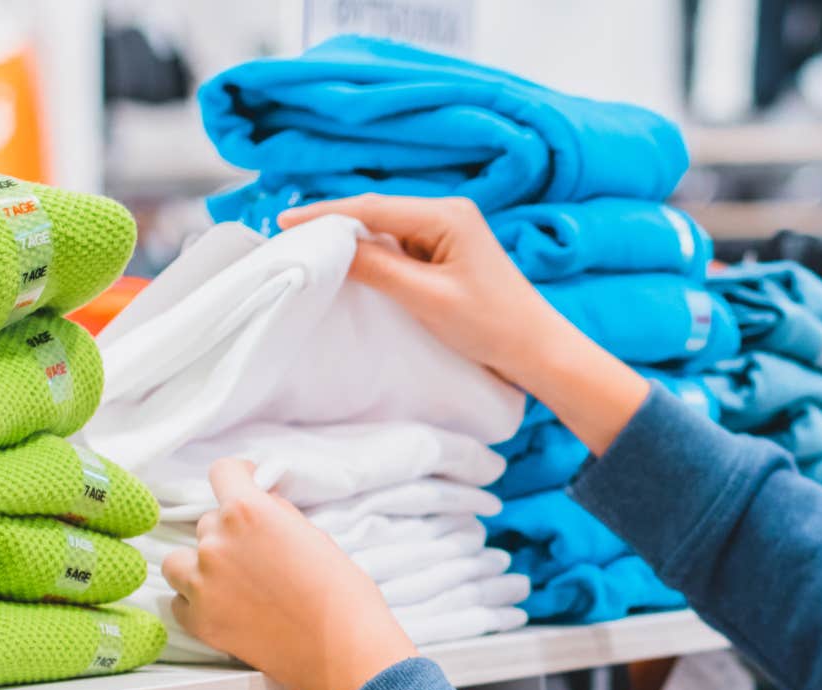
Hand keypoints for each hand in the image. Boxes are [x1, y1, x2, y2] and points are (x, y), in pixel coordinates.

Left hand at [162, 459, 417, 689]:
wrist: (343, 650)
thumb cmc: (342, 594)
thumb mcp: (316, 536)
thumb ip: (279, 516)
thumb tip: (264, 505)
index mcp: (248, 511)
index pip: (223, 472)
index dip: (238, 476)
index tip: (245, 485)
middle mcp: (216, 542)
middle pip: (207, 522)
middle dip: (231, 534)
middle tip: (259, 556)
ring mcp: (202, 583)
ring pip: (180, 561)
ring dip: (201, 566)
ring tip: (234, 583)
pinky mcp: (198, 620)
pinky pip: (180, 601)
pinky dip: (197, 602)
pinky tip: (229, 609)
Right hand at [280, 194, 649, 453]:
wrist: (537, 350)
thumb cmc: (492, 325)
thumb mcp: (426, 298)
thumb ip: (378, 268)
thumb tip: (331, 247)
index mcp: (447, 215)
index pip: (372, 208)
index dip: (325, 215)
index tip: (284, 223)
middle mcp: (449, 214)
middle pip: (376, 213)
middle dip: (334, 224)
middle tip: (289, 237)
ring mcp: (450, 233)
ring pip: (386, 230)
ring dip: (353, 241)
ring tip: (311, 252)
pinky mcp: (449, 253)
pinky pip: (400, 247)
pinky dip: (374, 255)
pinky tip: (351, 266)